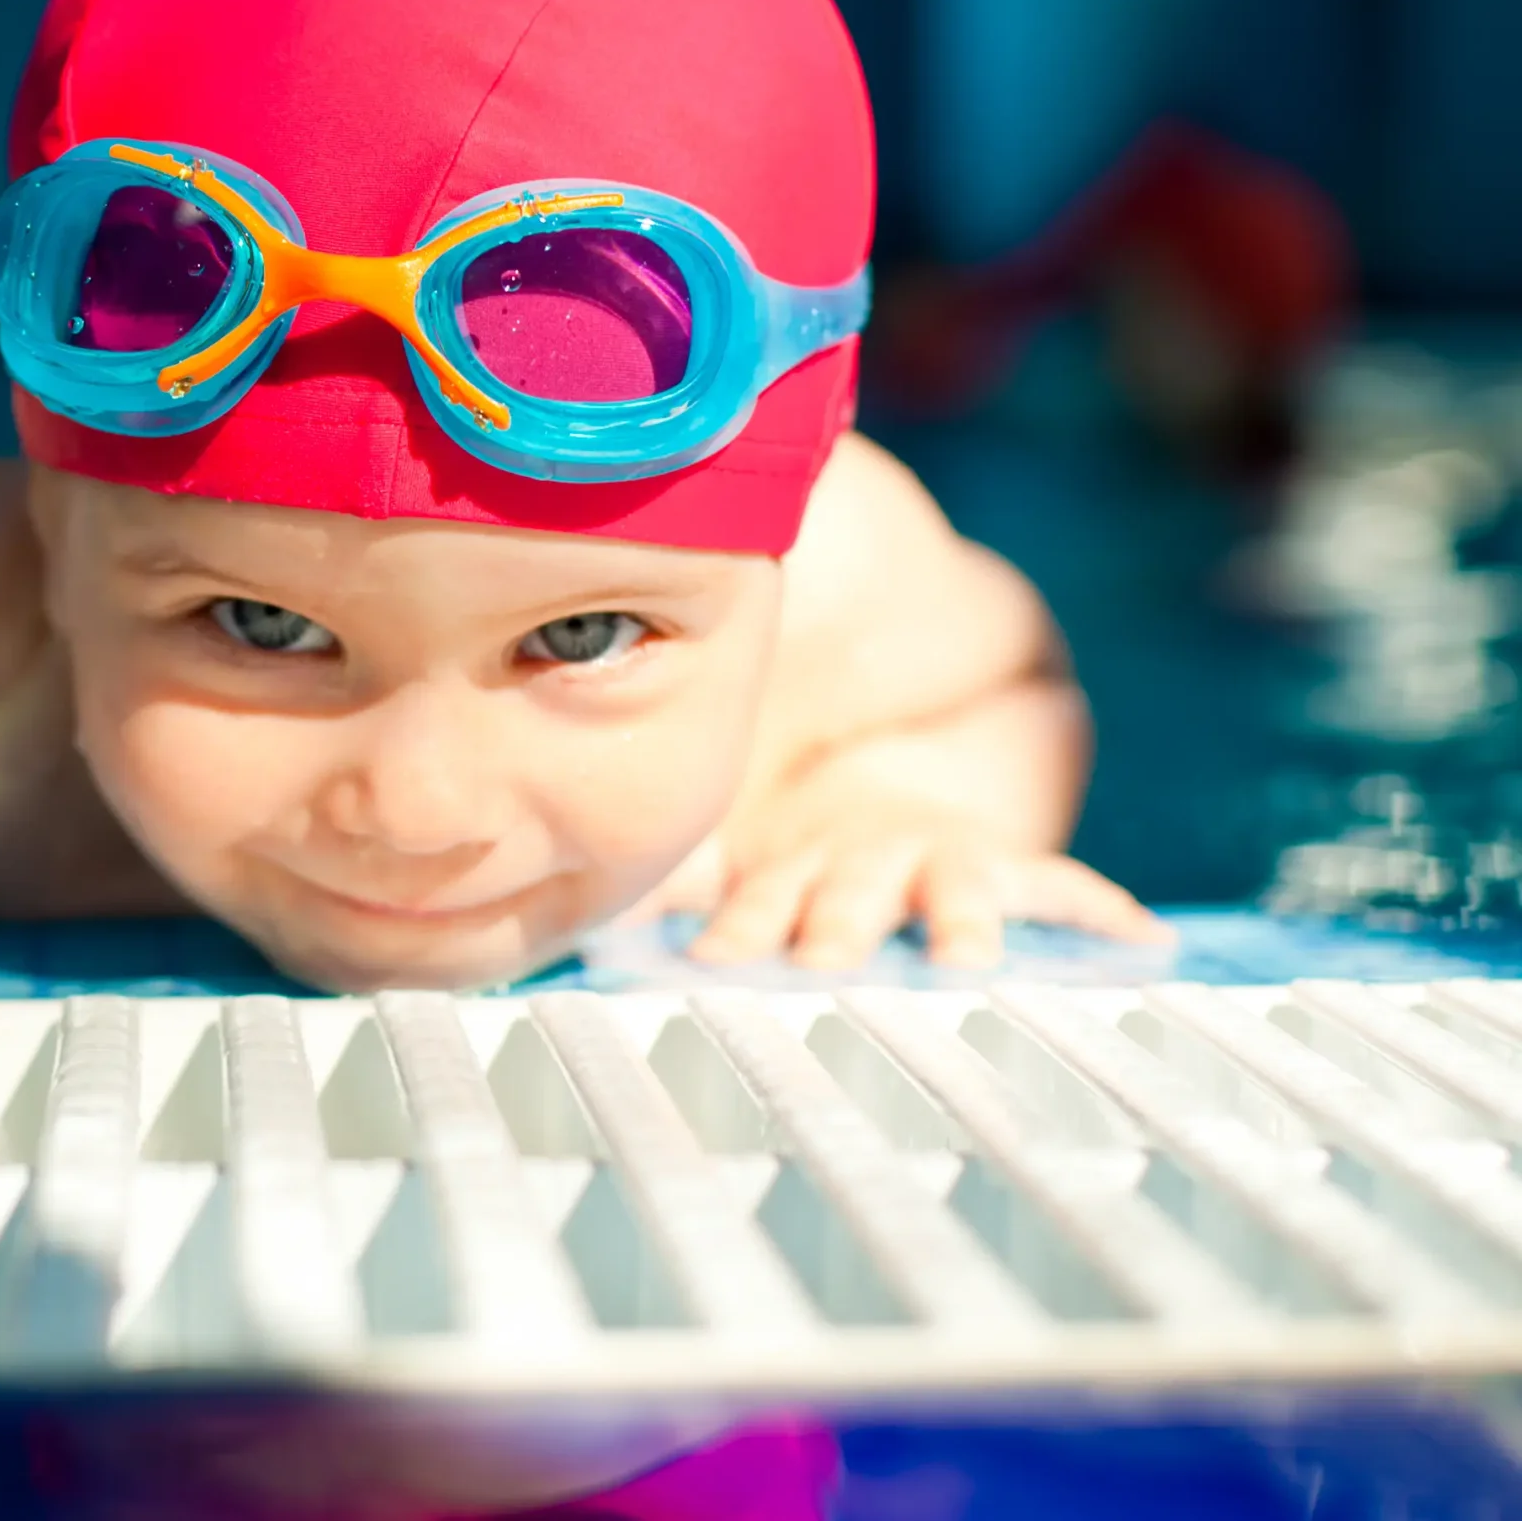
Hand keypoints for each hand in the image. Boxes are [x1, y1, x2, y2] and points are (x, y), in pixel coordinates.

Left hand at [671, 791, 1167, 970]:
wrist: (876, 771)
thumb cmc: (791, 857)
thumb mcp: (726, 869)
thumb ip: (673, 901)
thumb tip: (588, 935)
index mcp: (790, 867)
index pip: (756, 900)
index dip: (737, 928)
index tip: (712, 962)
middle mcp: (865, 858)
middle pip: (849, 893)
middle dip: (839, 926)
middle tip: (829, 960)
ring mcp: (941, 857)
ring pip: (951, 887)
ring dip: (960, 920)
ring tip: (970, 956)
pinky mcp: (1009, 865)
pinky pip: (1066, 889)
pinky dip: (1104, 916)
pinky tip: (1144, 945)